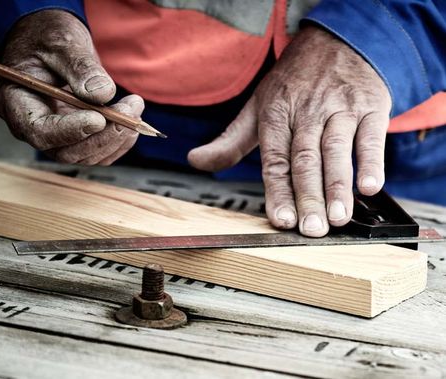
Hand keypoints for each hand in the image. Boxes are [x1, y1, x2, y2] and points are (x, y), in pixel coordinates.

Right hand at [0, 10, 141, 164]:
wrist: (51, 42)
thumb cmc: (46, 38)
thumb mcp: (60, 43)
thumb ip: (79, 67)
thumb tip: (103, 94)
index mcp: (17, 104)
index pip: (40, 132)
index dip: (70, 131)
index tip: (99, 118)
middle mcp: (34, 128)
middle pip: (67, 151)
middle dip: (103, 135)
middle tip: (130, 110)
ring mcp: (56, 137)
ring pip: (86, 155)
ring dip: (116, 137)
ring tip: (134, 106)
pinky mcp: (76, 138)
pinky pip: (99, 152)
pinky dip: (119, 141)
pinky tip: (131, 117)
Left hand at [188, 26, 391, 236]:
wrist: (337, 40)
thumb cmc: (293, 82)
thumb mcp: (256, 106)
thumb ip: (230, 141)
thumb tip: (195, 160)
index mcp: (275, 115)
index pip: (274, 161)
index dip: (278, 192)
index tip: (282, 220)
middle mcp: (306, 112)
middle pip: (305, 160)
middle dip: (308, 197)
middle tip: (312, 229)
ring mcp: (340, 108)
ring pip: (336, 151)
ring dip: (338, 186)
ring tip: (338, 218)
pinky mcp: (371, 106)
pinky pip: (372, 137)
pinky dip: (372, 162)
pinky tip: (371, 187)